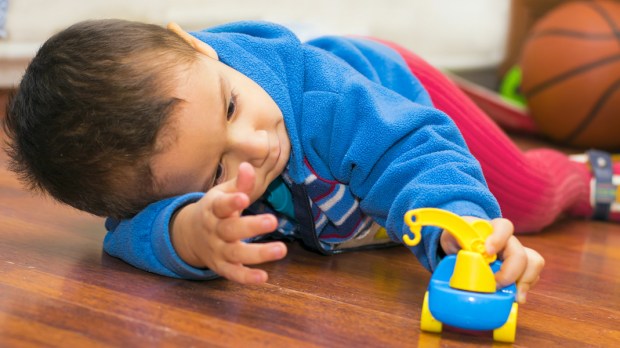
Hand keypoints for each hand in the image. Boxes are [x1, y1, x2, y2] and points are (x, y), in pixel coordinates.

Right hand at [171, 162, 286, 283]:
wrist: (190, 234)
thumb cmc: (215, 209)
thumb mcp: (223, 193)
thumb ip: (239, 183)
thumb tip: (248, 166)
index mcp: (213, 209)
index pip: (221, 206)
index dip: (232, 202)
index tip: (244, 198)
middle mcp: (214, 230)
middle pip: (231, 230)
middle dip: (251, 227)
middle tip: (273, 221)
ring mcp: (217, 250)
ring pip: (236, 253)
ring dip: (258, 253)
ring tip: (281, 250)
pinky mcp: (221, 266)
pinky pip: (233, 274)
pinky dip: (247, 277)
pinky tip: (264, 277)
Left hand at [440, 217, 543, 303]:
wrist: (461, 247)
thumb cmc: (459, 239)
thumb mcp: (452, 236)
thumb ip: (456, 239)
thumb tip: (468, 252)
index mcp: (493, 229)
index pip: (504, 227)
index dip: (498, 239)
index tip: (488, 252)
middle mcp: (509, 241)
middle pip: (520, 253)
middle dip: (509, 273)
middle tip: (495, 285)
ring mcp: (516, 255)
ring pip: (533, 264)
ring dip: (525, 281)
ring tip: (515, 296)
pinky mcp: (520, 269)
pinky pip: (531, 277)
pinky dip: (525, 288)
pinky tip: (515, 296)